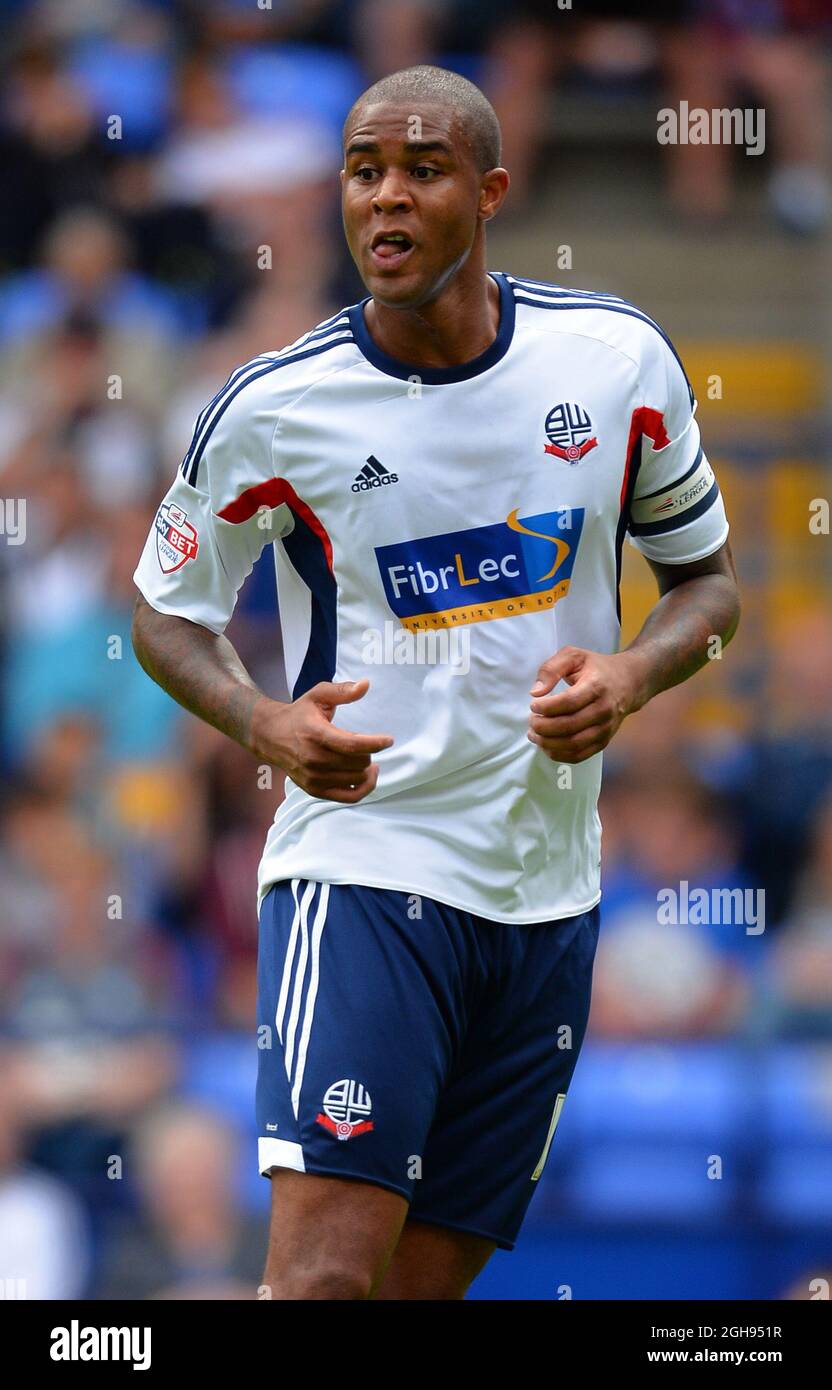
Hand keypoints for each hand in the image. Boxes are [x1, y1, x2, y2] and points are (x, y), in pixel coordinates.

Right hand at [251, 678, 393, 802]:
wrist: (271, 736)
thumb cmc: (299, 714)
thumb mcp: (318, 695)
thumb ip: (342, 691)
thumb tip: (366, 685)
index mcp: (315, 734)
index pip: (352, 745)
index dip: (375, 743)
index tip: (389, 740)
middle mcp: (313, 759)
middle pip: (358, 762)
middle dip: (368, 752)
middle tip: (365, 745)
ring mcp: (313, 777)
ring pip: (357, 779)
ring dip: (366, 768)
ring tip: (365, 757)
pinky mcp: (315, 790)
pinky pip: (350, 797)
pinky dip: (364, 788)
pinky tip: (368, 775)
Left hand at [527, 646, 644, 763]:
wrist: (629, 683)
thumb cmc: (596, 668)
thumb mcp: (574, 656)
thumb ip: (551, 669)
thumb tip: (535, 692)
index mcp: (596, 686)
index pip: (568, 702)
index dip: (547, 707)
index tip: (533, 705)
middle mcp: (604, 710)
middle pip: (569, 726)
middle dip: (544, 727)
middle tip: (531, 721)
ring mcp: (605, 728)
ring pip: (574, 744)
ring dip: (548, 743)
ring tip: (534, 735)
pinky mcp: (604, 741)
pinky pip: (580, 755)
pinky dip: (560, 755)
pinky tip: (547, 747)